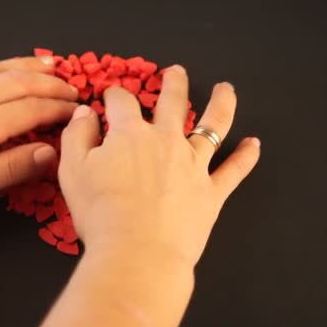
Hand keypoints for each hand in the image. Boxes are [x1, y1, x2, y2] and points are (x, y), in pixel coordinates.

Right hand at [59, 65, 259, 267]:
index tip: (109, 95)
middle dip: (173, 83)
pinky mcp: (211, 192)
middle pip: (173, 102)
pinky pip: (234, 170)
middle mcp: (167, 141)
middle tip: (176, 72)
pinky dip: (246, 156)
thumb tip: (85, 113)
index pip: (122, 101)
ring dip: (221, 103)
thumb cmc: (101, 214)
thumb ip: (77, 136)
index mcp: (131, 134)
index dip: (113, 94)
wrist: (137, 254)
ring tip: (225, 89)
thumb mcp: (73, 170)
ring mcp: (193, 165)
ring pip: (213, 125)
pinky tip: (254, 144)